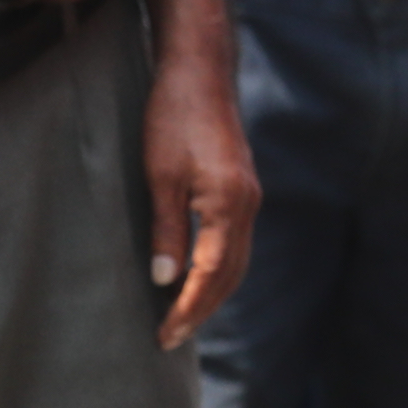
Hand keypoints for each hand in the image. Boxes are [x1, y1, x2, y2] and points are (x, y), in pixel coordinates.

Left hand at [141, 62, 257, 343]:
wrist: (198, 70)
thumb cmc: (172, 117)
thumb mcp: (160, 175)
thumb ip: (166, 229)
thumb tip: (165, 280)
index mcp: (228, 205)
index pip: (211, 275)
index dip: (188, 309)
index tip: (165, 335)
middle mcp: (247, 205)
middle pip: (231, 276)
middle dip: (201, 310)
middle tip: (170, 338)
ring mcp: (248, 196)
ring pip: (237, 262)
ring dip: (211, 292)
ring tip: (181, 316)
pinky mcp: (240, 187)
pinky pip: (234, 242)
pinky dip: (217, 268)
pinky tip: (195, 275)